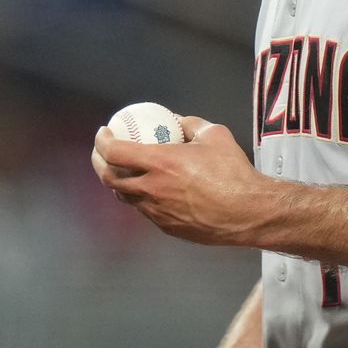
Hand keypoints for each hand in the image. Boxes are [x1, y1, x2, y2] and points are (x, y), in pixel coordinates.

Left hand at [91, 116, 274, 246]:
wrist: (248, 212)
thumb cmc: (233, 172)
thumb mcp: (214, 135)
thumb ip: (190, 124)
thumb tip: (176, 120)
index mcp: (160, 163)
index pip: (114, 152)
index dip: (102, 141)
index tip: (104, 133)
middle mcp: (152, 189)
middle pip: (109, 177)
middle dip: (99, 162)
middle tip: (103, 152)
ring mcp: (157, 211)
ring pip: (126, 197)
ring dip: (118, 182)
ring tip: (124, 171)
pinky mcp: (167, 227)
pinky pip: (145, 210)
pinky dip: (141, 197)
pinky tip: (150, 189)